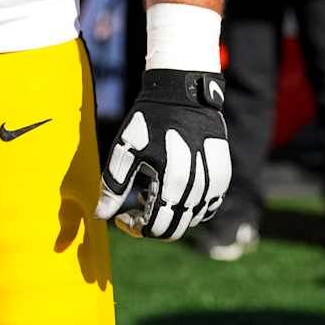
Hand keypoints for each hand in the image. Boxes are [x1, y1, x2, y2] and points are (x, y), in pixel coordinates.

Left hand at [96, 69, 230, 239]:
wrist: (183, 94)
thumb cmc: (148, 121)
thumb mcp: (124, 151)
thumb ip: (112, 186)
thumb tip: (101, 214)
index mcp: (173, 186)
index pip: (156, 229)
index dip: (135, 228)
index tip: (121, 215)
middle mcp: (199, 191)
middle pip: (175, 229)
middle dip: (150, 223)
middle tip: (134, 202)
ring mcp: (215, 185)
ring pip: (191, 219)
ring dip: (168, 213)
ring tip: (149, 188)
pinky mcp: (223, 177)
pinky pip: (207, 206)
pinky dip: (188, 205)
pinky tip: (170, 185)